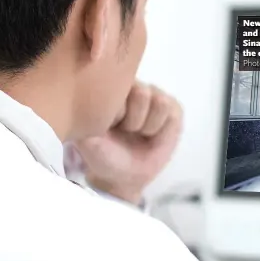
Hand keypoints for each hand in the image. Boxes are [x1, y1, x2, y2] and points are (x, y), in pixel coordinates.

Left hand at [73, 83, 182, 206]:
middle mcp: (133, 85)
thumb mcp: (87, 137)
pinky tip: (152, 136)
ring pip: (159, 102)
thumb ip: (86, 116)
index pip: (119, 86)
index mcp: (110, 86)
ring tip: (138, 133)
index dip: (116, 112)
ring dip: (147, 126)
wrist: (124, 176)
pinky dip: (162, 131)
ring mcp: (155, 93)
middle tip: (125, 131)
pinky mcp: (173, 108)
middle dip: (133, 120)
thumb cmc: (103, 153)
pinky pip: (172, 113)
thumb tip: (88, 98)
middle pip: (142, 92)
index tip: (107, 126)